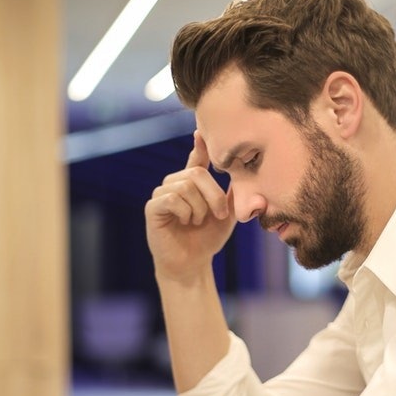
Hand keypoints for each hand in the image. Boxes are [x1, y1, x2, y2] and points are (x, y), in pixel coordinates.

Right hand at [145, 131, 235, 282]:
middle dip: (213, 195)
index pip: (196, 159)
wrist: (192, 264)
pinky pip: (171, 198)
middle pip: (196, 174)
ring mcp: (162, 195)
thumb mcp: (227, 214)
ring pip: (185, 186)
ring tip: (198, 222)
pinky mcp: (153, 208)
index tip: (200, 131)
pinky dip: (185, 211)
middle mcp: (175, 184)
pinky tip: (186, 221)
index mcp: (192, 184)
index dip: (200, 145)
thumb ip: (232, 194)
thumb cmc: (208, 239)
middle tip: (220, 215)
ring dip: (200, 208)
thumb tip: (243, 172)